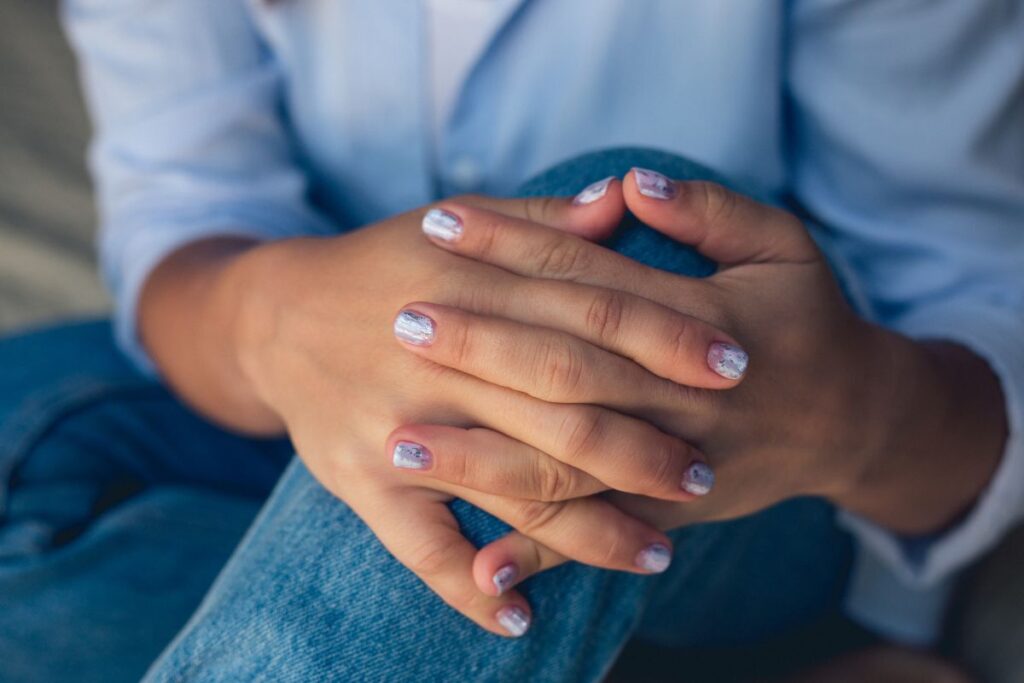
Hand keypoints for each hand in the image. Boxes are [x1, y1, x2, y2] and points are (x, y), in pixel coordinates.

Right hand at [218, 186, 744, 634]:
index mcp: (469, 287)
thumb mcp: (456, 226)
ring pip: (508, 489)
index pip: (587, 317)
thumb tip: (625, 202)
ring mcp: (396, 429)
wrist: (273, 315)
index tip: (733, 369)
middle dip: (641, 448)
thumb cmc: (384, 265)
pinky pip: (419, 548)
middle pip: (559, 411)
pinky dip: (470, 587)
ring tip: (658, 554)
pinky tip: (520, 617)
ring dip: (587, 530)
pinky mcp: (359, 483)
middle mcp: (436, 362)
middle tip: (705, 476)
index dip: (665, 342)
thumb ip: (542, 224)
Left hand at [396, 168, 1004, 596]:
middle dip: (480, 346)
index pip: (585, 278)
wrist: (854, 422)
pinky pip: (598, 536)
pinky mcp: (668, 514)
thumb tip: (629, 186)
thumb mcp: (783, 247)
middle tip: (401, 322)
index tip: (439, 227)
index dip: (512, 248)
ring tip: (402, 442)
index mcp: (700, 320)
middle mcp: (678, 396)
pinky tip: (480, 568)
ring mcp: (671, 463)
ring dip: (482, 458)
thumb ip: (711, 212)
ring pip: (567, 464)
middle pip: (563, 370)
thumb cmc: (807, 321)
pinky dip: (541, 553)